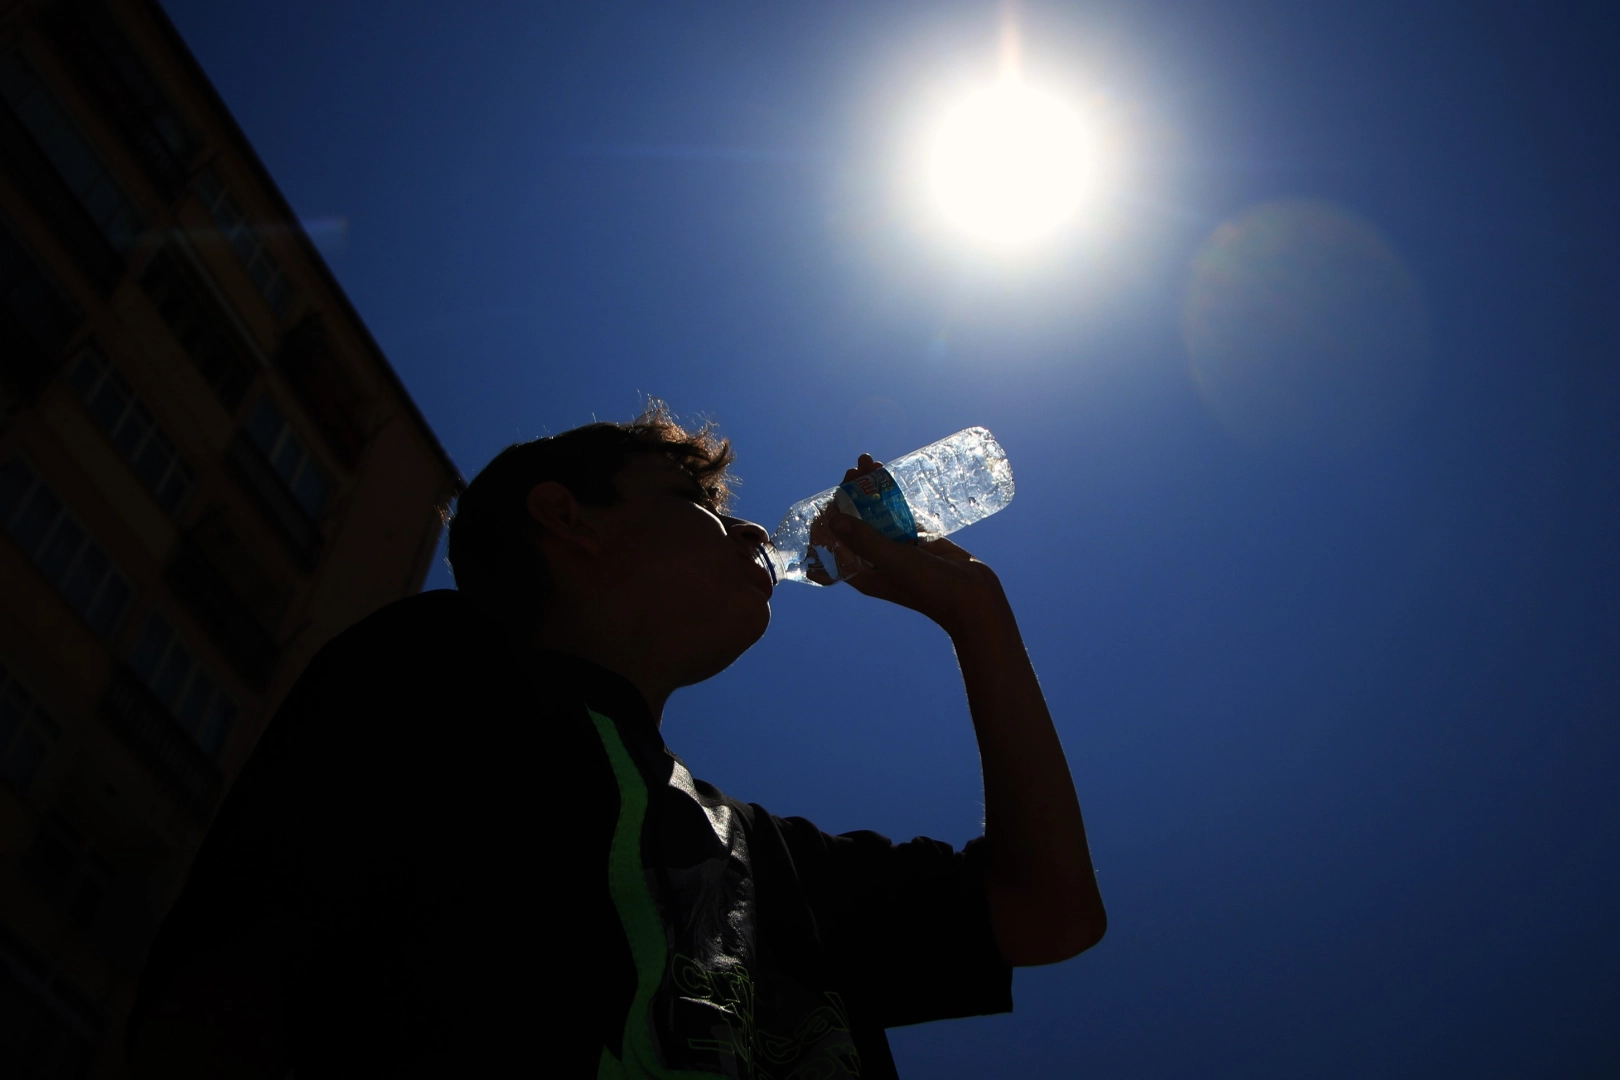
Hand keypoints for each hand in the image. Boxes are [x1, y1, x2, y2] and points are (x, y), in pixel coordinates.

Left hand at [825, 454, 1007, 636]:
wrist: (973, 596)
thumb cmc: (931, 587)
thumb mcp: (895, 561)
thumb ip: (865, 541)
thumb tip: (833, 520)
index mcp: (862, 573)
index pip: (833, 544)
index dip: (828, 520)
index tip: (831, 496)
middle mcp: (875, 560)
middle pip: (854, 523)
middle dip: (851, 496)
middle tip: (854, 471)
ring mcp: (896, 548)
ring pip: (876, 514)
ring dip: (871, 490)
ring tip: (870, 462)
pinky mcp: (916, 539)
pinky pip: (898, 513)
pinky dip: (892, 496)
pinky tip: (889, 476)